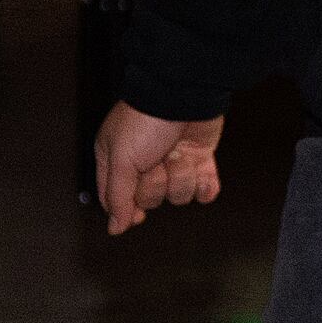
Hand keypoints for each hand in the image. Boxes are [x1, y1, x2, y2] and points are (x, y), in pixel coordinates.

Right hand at [95, 101, 225, 234]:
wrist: (185, 94)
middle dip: (157, 183)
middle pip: (150, 199)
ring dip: (182, 177)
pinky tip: (202, 172)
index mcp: (118, 162)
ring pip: (179, 195)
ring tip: (179, 155)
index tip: (139, 212)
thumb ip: (117, 196)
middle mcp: (145, 165)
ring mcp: (174, 163)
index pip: (118, 200)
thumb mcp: (121, 158)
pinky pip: (204, 190)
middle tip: (157, 162)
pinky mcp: (200, 160)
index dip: (129, 208)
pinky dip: (206, 184)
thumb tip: (115, 227)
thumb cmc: (146, 120)